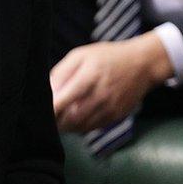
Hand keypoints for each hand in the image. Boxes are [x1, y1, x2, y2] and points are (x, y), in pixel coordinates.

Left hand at [51, 31, 172, 131]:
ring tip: (59, 119)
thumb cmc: (107, 57)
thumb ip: (61, 73)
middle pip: (70, 118)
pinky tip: (75, 118)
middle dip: (55, 121)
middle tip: (47, 118)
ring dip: (67, 126)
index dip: (49, 110)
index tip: (39, 111)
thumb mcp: (80, 55)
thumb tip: (47, 90)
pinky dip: (80, 127)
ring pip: (81, 127)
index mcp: (89, 77)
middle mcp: (101, 95)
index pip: (63, 101)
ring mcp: (110, 108)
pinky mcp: (117, 116)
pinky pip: (93, 127)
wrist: (143, 64)